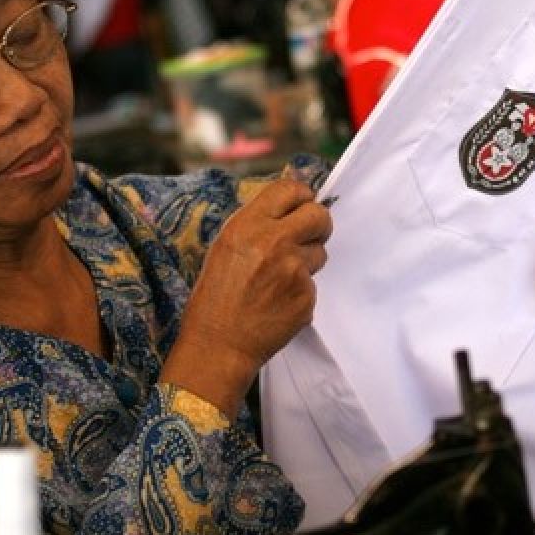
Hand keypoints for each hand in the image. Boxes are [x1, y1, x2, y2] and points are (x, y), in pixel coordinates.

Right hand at [161, 179, 332, 416]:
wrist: (218, 344)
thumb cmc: (214, 297)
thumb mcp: (226, 247)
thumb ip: (257, 225)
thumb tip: (287, 209)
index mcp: (248, 225)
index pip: (290, 190)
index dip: (302, 196)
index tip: (302, 205)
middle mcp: (274, 242)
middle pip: (319, 215)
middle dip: (318, 224)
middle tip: (309, 236)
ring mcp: (294, 270)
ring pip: (320, 253)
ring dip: (307, 262)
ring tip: (279, 281)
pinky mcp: (306, 296)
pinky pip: (313, 285)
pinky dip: (300, 293)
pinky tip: (278, 304)